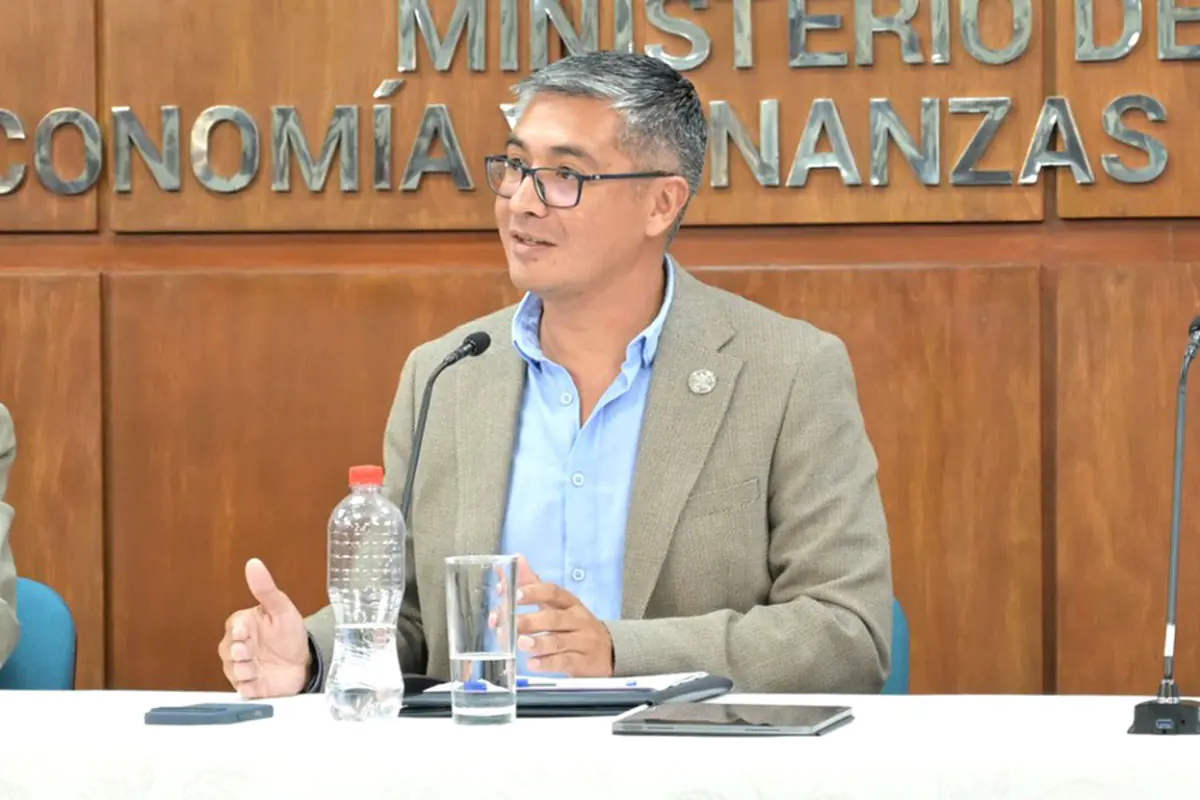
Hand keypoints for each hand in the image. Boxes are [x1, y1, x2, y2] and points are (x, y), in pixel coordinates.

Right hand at [217, 558, 309, 698]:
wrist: (305, 661)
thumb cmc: (290, 632)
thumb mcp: (282, 608)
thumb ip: (266, 589)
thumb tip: (253, 563)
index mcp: (244, 625)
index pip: (233, 627)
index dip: (237, 631)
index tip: (245, 633)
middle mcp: (238, 647)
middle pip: (226, 651)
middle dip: (237, 652)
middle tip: (250, 651)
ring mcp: (243, 668)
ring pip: (231, 671)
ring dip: (244, 670)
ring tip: (257, 668)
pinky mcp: (250, 686)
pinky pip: (242, 690)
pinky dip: (249, 688)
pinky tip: (258, 682)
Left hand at [514, 556, 613, 676]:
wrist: (610, 651)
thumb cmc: (576, 625)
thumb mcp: (559, 604)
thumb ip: (535, 584)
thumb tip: (517, 558)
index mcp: (570, 603)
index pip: (553, 593)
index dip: (534, 592)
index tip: (515, 594)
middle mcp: (577, 620)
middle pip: (554, 618)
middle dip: (530, 621)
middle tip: (509, 623)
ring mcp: (582, 641)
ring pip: (559, 641)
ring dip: (539, 642)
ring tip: (521, 643)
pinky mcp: (583, 662)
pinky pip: (565, 662)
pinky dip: (548, 663)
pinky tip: (533, 663)